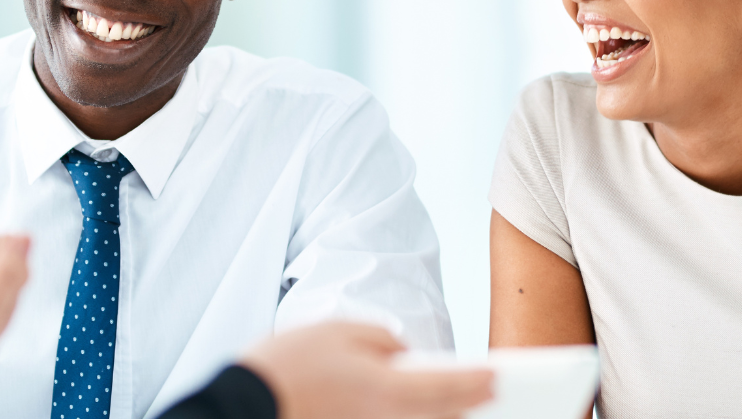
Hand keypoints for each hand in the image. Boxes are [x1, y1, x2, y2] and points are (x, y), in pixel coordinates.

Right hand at [239, 322, 493, 418]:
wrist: (245, 406)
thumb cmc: (286, 367)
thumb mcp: (338, 331)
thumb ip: (382, 339)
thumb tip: (403, 354)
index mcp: (386, 389)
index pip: (447, 386)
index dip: (476, 381)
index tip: (497, 377)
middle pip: (440, 416)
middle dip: (466, 403)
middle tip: (491, 393)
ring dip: (442, 417)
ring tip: (461, 406)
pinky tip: (423, 414)